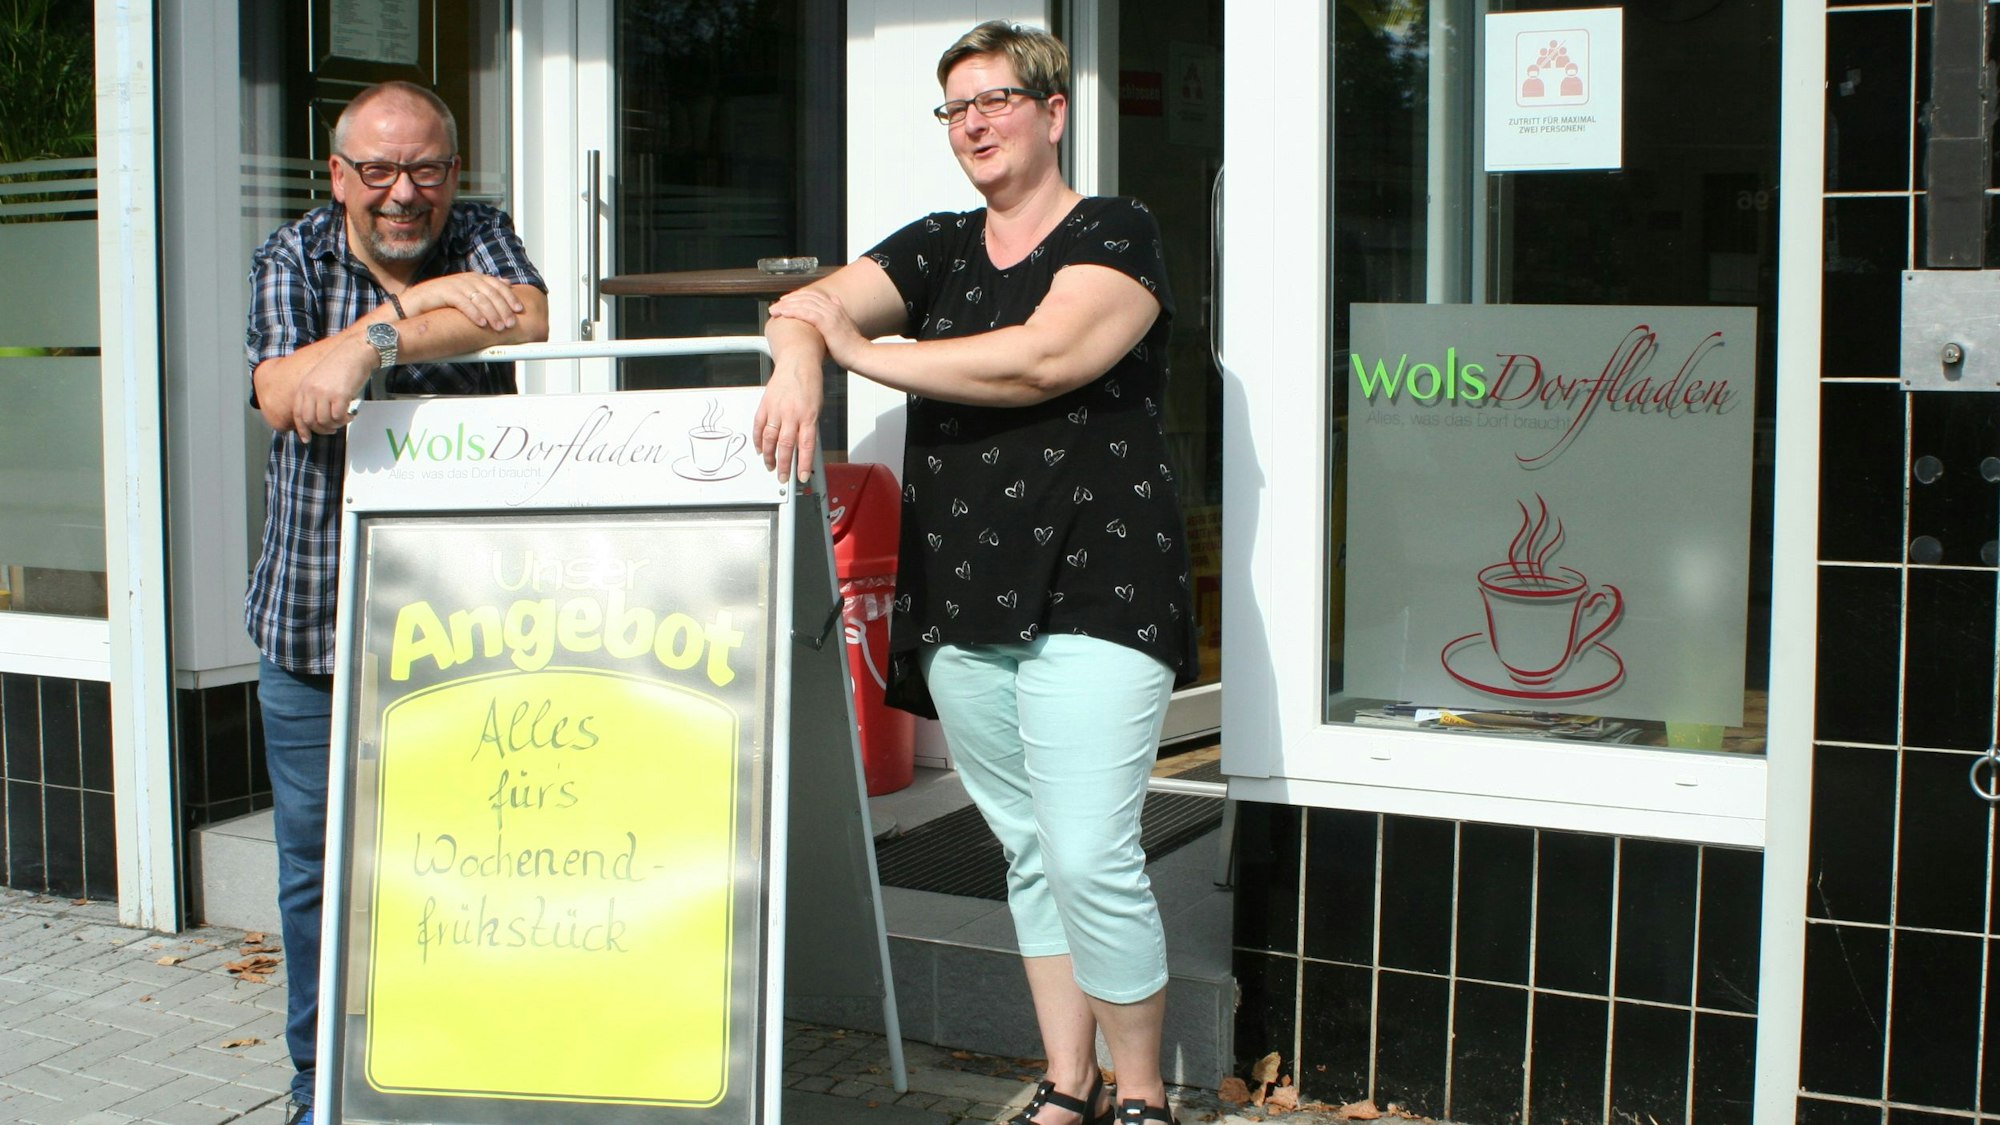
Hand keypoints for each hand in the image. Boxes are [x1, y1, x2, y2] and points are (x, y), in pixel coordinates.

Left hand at [289, 338, 372, 441]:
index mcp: (304, 386)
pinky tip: (351, 415)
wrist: (355, 352)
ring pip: (324, 422)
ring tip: (344, 419)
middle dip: (321, 430)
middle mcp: (311, 390)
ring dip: (335, 425)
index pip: (298, 413)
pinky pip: (338, 418)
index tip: (307, 439)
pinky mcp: (339, 396)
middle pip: (310, 421)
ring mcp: (324, 393)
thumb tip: (319, 416)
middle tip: (332, 429)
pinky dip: (345, 420)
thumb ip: (316, 394)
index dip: (302, 429)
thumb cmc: (342, 365)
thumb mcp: (321, 378)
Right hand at [402, 271, 524, 329]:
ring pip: (479, 298)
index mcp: (473, 278)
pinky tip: (482, 324)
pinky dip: (474, 313)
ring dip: (492, 313)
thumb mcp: (465, 294)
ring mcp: (454, 284)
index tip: (520, 309)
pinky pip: (463, 303)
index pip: (497, 285)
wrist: (411, 304)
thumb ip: (484, 289)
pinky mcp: (443, 292)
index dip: (509, 297)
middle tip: (511, 323)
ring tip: (500, 327)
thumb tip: (506, 283)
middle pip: (491, 292)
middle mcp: (465, 279)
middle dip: (503, 308)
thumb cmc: (440, 303)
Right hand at [753, 363, 822, 482]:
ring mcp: (776, 409)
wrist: (798, 361)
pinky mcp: (765, 404)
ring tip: (770, 467)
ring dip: (769, 456)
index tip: (801, 476)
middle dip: (783, 465)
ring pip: (770, 438)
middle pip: (785, 445)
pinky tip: (760, 450)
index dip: (803, 463)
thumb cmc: (810, 383)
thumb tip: (804, 447)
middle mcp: (791, 414)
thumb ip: (809, 427)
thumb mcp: (817, 407)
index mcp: (808, 416)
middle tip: (782, 478)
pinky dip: (758, 440)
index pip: (806, 446)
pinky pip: (759, 426)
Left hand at [767, 289, 867, 368]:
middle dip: (789, 299)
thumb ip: (835, 322)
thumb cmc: (850, 348)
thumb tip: (825, 322)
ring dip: (787, 305)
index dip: (797, 297)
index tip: (785, 301)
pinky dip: (793, 311)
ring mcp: (830, 314)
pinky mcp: (827, 323)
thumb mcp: (843, 330)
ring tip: (774, 310)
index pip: (813, 296)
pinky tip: (783, 313)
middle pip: (806, 297)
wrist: (860, 355)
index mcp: (836, 308)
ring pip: (804, 303)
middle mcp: (832, 307)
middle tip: (776, 304)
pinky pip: (806, 313)